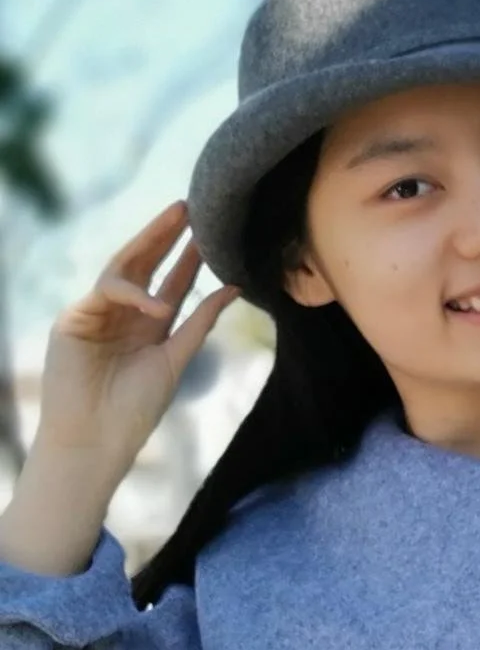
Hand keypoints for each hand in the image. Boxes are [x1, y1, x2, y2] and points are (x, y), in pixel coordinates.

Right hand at [34, 200, 239, 480]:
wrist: (98, 442)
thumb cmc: (135, 409)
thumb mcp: (176, 358)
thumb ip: (201, 322)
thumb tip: (236, 288)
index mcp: (148, 325)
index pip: (171, 282)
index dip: (189, 258)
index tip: (210, 234)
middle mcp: (123, 315)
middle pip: (145, 265)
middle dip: (165, 236)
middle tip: (189, 207)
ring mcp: (96, 315)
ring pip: (123, 268)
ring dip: (149, 243)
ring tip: (177, 219)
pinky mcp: (73, 321)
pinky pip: (106, 293)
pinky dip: (134, 295)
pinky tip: (158, 305)